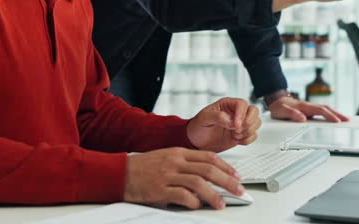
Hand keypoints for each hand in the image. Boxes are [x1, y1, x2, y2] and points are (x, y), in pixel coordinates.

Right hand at [124, 147, 243, 209]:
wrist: (120, 172)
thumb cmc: (143, 167)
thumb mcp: (166, 158)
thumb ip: (184, 164)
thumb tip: (206, 177)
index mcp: (178, 152)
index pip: (209, 157)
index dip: (226, 166)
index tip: (236, 175)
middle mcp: (176, 162)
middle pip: (209, 170)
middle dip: (228, 181)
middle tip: (239, 190)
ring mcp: (168, 175)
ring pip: (199, 183)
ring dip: (214, 194)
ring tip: (222, 204)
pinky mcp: (160, 189)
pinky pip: (182, 196)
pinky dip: (193, 202)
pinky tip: (198, 206)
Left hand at [187, 97, 260, 151]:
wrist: (197, 142)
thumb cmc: (198, 127)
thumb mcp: (204, 118)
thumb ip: (218, 117)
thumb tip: (231, 121)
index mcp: (227, 104)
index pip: (242, 104)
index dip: (241, 114)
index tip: (235, 125)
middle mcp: (236, 112)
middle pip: (254, 111)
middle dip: (249, 122)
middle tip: (237, 130)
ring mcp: (240, 123)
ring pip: (256, 122)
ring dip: (248, 131)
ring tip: (235, 135)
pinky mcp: (242, 134)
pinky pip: (253, 135)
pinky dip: (247, 139)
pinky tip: (236, 140)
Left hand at [268, 96, 349, 122]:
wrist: (276, 100)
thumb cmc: (279, 107)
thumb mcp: (282, 111)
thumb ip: (291, 114)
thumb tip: (302, 118)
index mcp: (304, 107)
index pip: (320, 111)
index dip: (330, 116)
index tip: (337, 121)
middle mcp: (309, 106)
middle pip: (327, 108)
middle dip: (338, 114)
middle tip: (348, 120)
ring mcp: (310, 107)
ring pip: (326, 109)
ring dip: (336, 113)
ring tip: (345, 119)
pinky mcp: (310, 110)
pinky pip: (323, 111)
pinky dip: (331, 114)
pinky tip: (334, 118)